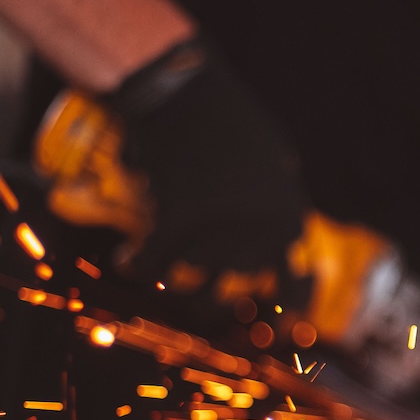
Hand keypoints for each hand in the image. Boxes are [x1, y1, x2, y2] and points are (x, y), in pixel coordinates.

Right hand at [33, 40, 419, 394]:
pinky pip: (150, 266)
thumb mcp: (271, 158)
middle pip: (234, 291)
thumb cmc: (228, 119)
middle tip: (196, 294)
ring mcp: (217, 232)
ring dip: (174, 287)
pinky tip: (126, 258)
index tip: (273, 329)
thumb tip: (283, 237)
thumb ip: (277, 200)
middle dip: (212, 295)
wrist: (183, 89)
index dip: (283, 312)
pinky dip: (134, 264)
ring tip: (160, 275)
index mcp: (288, 220)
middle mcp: (258, 234)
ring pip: (192, 289)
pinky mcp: (174, 223)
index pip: (294, 286)